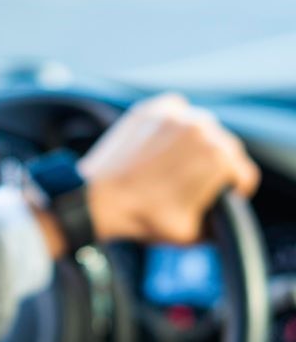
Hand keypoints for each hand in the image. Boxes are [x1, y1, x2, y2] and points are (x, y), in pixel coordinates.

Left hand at [79, 93, 259, 243]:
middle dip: (214, 166)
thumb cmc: (145, 219)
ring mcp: (175, 115)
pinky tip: (162, 144)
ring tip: (174, 166)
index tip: (221, 197)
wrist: (99, 201)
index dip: (234, 190)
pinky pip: (176, 111)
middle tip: (193, 184)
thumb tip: (226, 215)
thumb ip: (222, 222)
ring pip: (200, 128)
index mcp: (219, 156)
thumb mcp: (194, 233)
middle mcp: (202, 127)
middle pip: (224, 148)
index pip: (242, 172)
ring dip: (194, 144)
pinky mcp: (151, 108)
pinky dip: (174, 124)